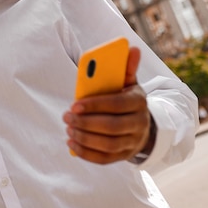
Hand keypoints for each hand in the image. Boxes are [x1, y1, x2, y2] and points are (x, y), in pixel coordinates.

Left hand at [63, 47, 151, 163]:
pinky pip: (105, 159)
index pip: (116, 104)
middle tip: (66, 117)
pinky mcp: (124, 156)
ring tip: (68, 129)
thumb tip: (132, 48)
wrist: (141, 124)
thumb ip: (126, 67)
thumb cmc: (126, 98)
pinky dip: (86, 153)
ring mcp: (133, 142)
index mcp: (139, 102)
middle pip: (111, 127)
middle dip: (86, 123)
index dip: (94, 105)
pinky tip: (72, 143)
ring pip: (108, 145)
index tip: (74, 104)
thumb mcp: (128, 82)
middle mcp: (139, 123)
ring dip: (84, 138)